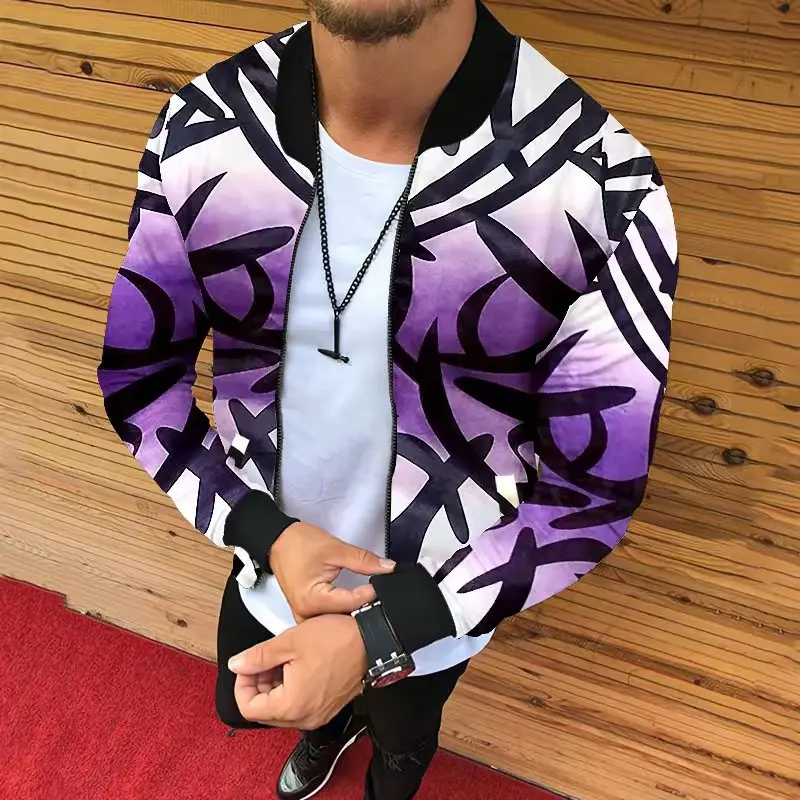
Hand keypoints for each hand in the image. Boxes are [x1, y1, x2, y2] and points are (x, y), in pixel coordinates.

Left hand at [229, 614, 366, 729]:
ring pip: (282, 708)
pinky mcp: (327, 708)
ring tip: (283, 658)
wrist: (373, 640)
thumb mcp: (290, 642)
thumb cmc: (338, 639)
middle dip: (258, 684)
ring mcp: (318, 715)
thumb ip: (258, 656)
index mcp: (291, 705)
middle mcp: (304, 718)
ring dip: (274, 685)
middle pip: (264, 711)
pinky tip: (297, 665)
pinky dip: (291, 688)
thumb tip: (237, 665)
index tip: (247, 665)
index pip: (248, 708)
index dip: (242, 684)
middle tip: (264, 658)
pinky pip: (299, 705)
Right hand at [270, 521, 393, 621]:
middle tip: (380, 595)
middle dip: (364, 607)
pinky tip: (352, 604)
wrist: (278, 541)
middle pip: (344, 617)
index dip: (372, 594)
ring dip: (352, 612)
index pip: (352, 603)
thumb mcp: (335, 548)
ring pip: (336, 621)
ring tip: (367, 600)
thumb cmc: (299, 543)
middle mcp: (306, 614)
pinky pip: (327, 618)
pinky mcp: (305, 613)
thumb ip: (364, 560)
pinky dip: (341, 612)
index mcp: (312, 600)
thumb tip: (388, 568)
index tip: (384, 585)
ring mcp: (304, 616)